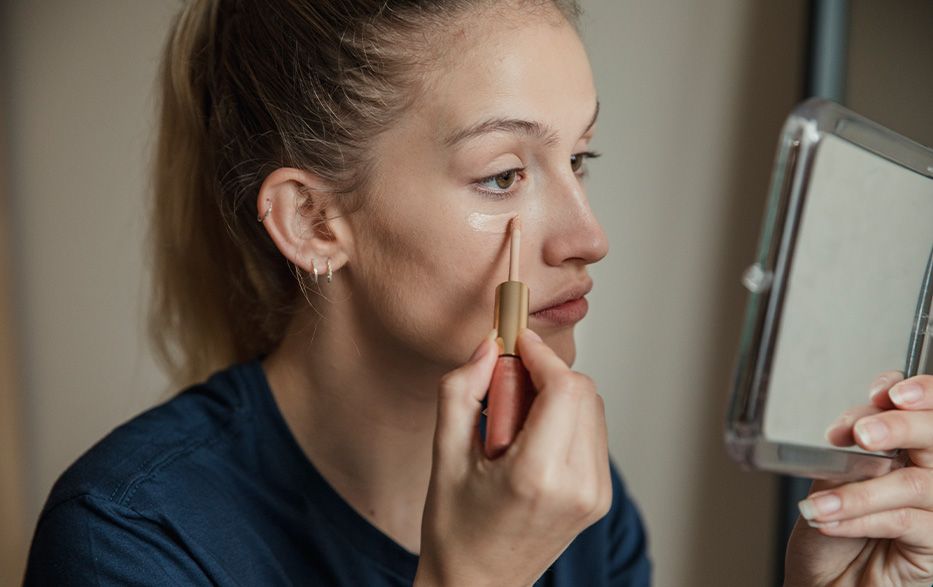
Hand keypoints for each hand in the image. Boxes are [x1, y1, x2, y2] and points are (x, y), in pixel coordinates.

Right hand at [413, 329, 610, 586]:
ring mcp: (595, 494)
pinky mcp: (599, 497)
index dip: (541, 354)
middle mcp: (577, 486)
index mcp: (537, 476)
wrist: (477, 585)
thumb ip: (461, 391)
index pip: (564, 388)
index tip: (517, 341)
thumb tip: (487, 346)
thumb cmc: (455, 528)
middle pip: (583, 392)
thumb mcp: (443, 455)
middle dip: (545, 374)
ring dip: (556, 396)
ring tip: (514, 425)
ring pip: (592, 408)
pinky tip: (530, 441)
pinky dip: (565, 420)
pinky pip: (592, 433)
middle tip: (504, 390)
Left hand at [784, 373, 932, 585]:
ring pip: (914, 482)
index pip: (928, 408)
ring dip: (860, 490)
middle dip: (899, 426)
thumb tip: (861, 423)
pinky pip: (904, 520)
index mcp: (910, 447)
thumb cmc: (829, 529)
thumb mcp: (833, 476)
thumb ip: (853, 448)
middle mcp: (931, 473)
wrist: (821, 582)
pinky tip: (830, 521)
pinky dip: (861, 517)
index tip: (885, 392)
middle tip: (863, 436)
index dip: (920, 391)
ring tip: (821, 502)